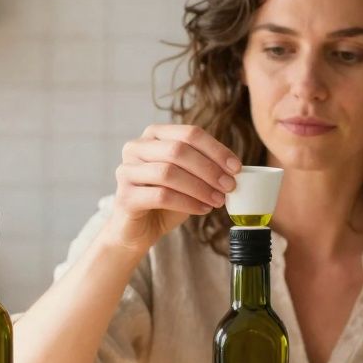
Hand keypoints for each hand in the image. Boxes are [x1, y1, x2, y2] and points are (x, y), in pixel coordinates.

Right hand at [101, 124, 241, 253]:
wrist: (138, 229)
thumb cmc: (166, 201)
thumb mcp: (188, 178)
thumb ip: (205, 167)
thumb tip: (235, 169)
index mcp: (154, 135)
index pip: (189, 133)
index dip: (216, 150)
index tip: (236, 168)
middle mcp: (136, 147)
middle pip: (178, 150)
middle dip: (209, 169)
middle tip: (229, 186)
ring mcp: (126, 171)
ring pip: (168, 173)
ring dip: (200, 187)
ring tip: (218, 200)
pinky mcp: (125, 196)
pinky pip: (161, 196)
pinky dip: (187, 203)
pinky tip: (203, 209)